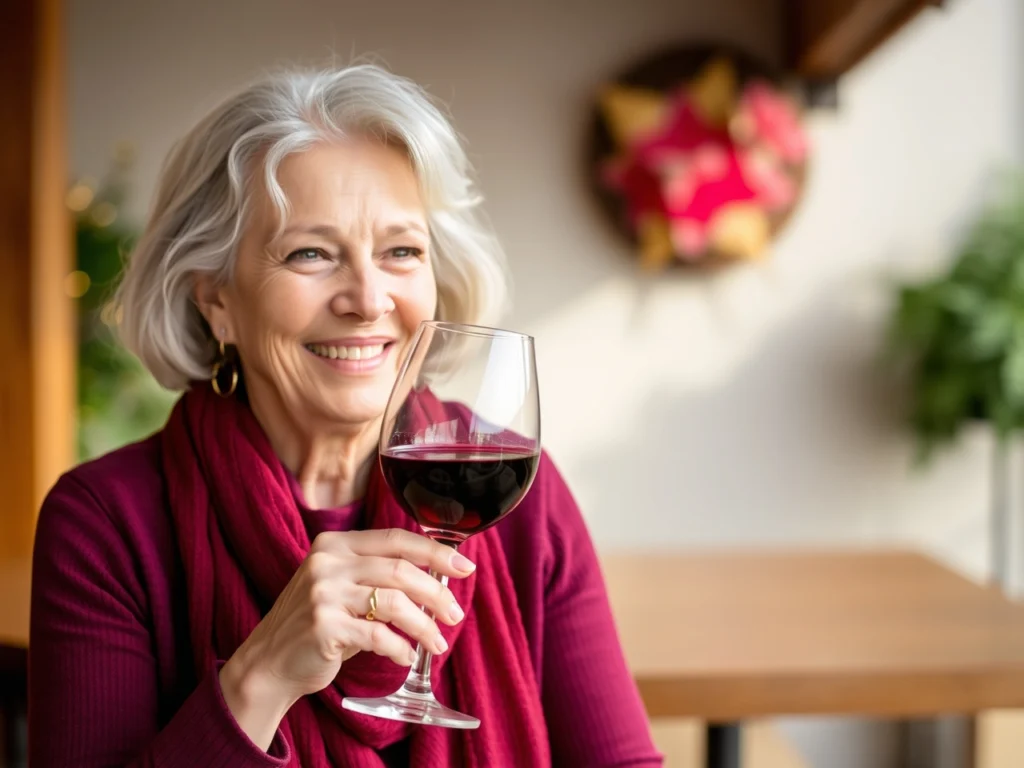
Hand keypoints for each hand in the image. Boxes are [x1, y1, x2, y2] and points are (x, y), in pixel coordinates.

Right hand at [219, 528, 474, 748]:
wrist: (269, 662)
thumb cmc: (316, 625)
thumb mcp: (342, 587)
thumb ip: (377, 575)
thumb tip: (437, 577)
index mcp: (335, 544)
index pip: (396, 539)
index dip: (435, 552)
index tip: (465, 567)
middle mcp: (327, 562)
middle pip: (400, 569)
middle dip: (436, 592)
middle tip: (454, 614)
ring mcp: (323, 593)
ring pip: (394, 602)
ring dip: (424, 625)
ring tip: (439, 642)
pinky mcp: (323, 626)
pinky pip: (377, 634)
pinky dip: (400, 648)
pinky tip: (406, 657)